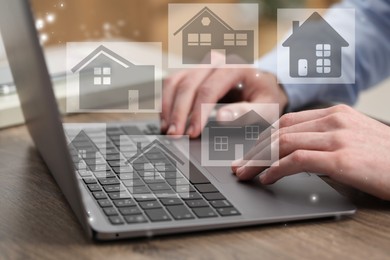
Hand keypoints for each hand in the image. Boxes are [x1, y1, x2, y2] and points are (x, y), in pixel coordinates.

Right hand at [161, 53, 287, 137]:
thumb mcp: (266, 108)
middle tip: (174, 135)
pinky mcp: (192, 73)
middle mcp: (215, 62)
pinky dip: (166, 101)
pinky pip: (172, 83)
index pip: (209, 89)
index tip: (192, 133)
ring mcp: (202, 66)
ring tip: (168, 130)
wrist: (263, 87)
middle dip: (179, 113)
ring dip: (168, 107)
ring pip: (175, 82)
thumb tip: (221, 117)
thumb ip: (247, 112)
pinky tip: (166, 120)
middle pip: (188, 85)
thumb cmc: (266, 98)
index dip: (197, 113)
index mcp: (235, 67)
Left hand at [232, 104, 389, 200]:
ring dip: (258, 160)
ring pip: (283, 143)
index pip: (286, 122)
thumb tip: (294, 153)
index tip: (249, 152)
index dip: (262, 138)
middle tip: (239, 165)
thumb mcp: (354, 139)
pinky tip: (267, 178)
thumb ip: (325, 140)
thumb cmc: (386, 158)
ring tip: (245, 173)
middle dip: (253, 150)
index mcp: (335, 114)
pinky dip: (276, 168)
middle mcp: (334, 120)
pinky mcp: (342, 158)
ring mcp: (338, 137)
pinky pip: (297, 160)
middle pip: (279, 131)